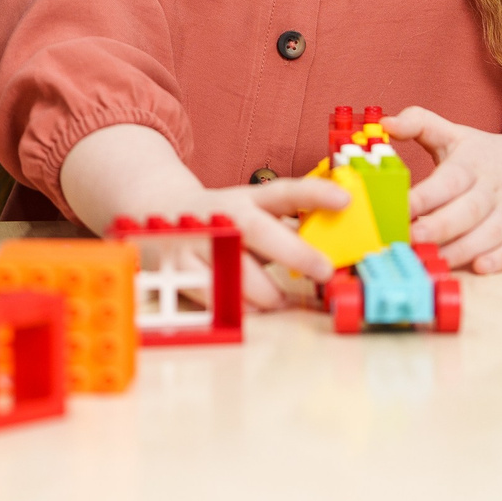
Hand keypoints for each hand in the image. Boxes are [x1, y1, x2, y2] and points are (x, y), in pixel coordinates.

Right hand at [57, 124, 348, 308]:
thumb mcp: (254, 211)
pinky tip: (249, 307)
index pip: (286, 193)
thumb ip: (291, 227)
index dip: (316, 195)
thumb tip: (341, 247)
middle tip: (322, 270)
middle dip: (294, 252)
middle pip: (259, 231)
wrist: (156, 207)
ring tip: (279, 300)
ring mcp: (200, 239)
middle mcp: (225, 215)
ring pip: (237, 270)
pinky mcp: (179, 265)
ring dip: (266, 293)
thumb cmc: (223, 218)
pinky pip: (213, 294)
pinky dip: (236, 305)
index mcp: (249, 200)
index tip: (346, 200)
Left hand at [389, 106, 501, 273]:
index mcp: (470, 165)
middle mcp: (490, 190)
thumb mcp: (454, 133)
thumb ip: (419, 123)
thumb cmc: (486, 155)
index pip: (447, 180)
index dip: (424, 195)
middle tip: (412, 237)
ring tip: (434, 260)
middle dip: (440, 226)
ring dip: (462, 249)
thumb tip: (386, 122)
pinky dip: (500, 260)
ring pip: (489, 234)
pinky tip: (480, 268)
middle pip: (467, 210)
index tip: (400, 207)